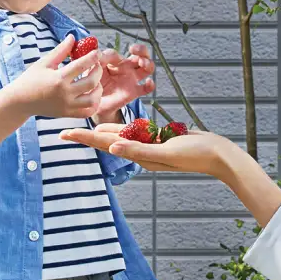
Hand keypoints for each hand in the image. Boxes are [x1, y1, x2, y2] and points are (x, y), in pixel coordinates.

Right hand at [6, 36, 102, 118]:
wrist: (20, 101)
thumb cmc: (30, 80)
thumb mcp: (44, 62)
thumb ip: (61, 50)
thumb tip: (73, 37)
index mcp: (58, 78)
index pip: (82, 65)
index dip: (93, 57)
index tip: (96, 52)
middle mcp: (65, 93)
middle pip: (92, 82)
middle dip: (98, 71)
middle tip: (96, 65)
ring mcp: (67, 106)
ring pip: (93, 100)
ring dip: (98, 89)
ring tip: (96, 81)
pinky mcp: (67, 114)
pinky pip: (87, 112)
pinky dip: (94, 104)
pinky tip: (92, 95)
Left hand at [60, 123, 235, 176]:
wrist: (217, 155)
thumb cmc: (194, 154)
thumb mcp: (165, 152)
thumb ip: (138, 149)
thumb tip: (112, 147)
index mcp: (139, 155)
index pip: (104, 144)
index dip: (83, 137)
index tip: (62, 134)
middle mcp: (141, 151)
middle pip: (107, 140)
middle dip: (87, 134)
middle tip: (65, 129)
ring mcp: (150, 145)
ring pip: (121, 136)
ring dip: (103, 130)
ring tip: (85, 125)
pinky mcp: (160, 139)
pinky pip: (137, 132)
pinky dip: (125, 126)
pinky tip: (119, 124)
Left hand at [94, 42, 154, 116]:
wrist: (93, 103)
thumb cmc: (92, 84)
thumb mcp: (92, 69)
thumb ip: (99, 60)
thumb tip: (106, 54)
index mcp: (116, 62)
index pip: (120, 54)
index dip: (116, 55)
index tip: (109, 59)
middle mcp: (126, 69)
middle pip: (141, 55)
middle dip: (142, 50)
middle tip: (135, 50)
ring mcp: (131, 80)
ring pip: (147, 68)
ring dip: (148, 63)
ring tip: (142, 63)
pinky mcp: (134, 92)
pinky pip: (146, 88)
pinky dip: (151, 85)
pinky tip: (148, 82)